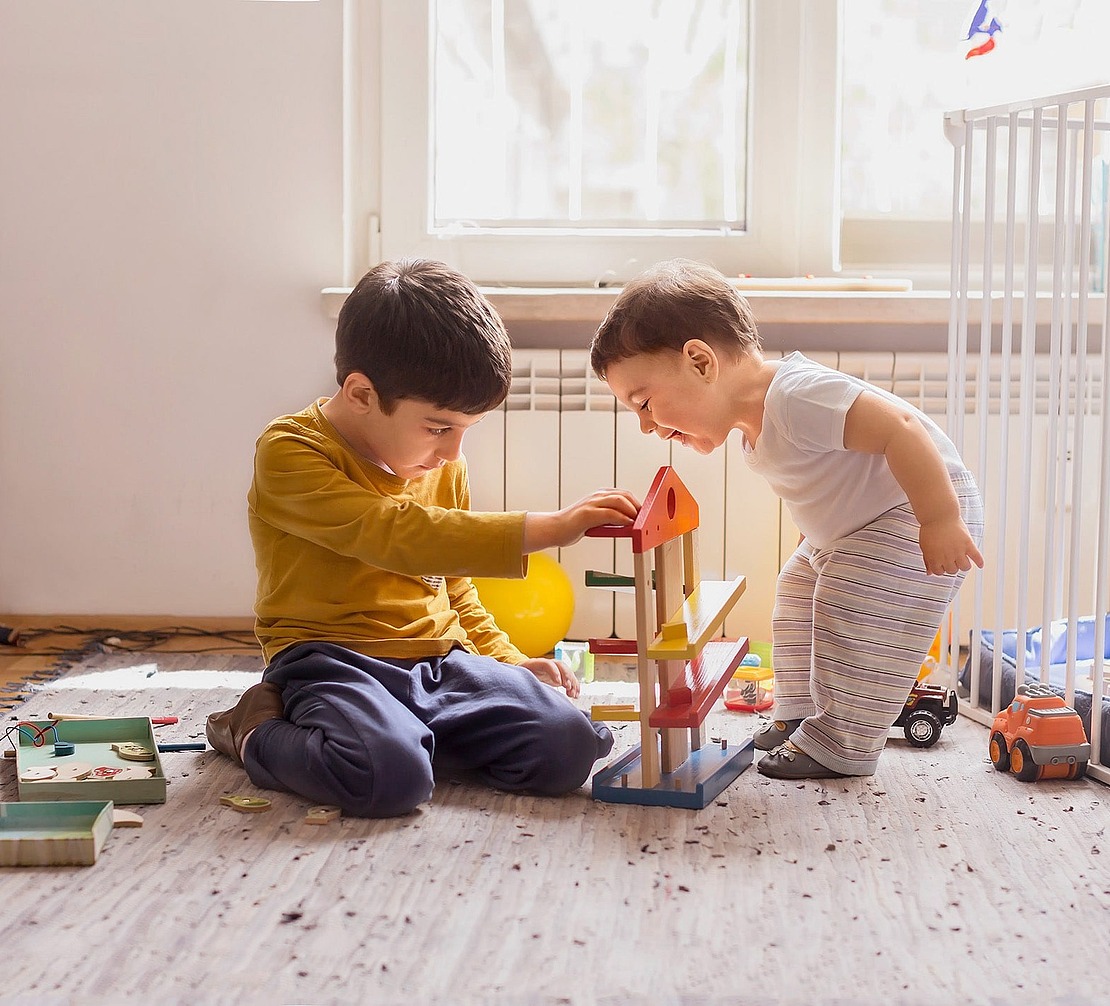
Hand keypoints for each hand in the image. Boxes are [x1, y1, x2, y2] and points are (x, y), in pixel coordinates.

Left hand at [519, 657, 579, 697]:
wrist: (522, 675)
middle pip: (560, 665)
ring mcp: (554, 669)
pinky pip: (569, 678)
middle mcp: (547, 664)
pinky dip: (574, 686)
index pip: (547, 664)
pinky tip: (575, 694)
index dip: (554, 672)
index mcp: (535, 664)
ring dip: (572, 682)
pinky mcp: (559, 676)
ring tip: (573, 694)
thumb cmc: (520, 678)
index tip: (558, 683)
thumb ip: (525, 683)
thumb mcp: (520, 679)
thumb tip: (529, 692)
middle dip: (566, 676)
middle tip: (568, 687)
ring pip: (567, 671)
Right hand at [522, 489, 639, 552]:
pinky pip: (610, 513)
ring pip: (619, 501)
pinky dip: (622, 518)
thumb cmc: (573, 525)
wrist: (554, 529)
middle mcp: (596, 496)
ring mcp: (592, 503)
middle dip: (637, 506)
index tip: (644, 514)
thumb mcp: (595, 519)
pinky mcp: (588, 513)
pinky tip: (627, 524)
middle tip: (645, 519)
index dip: (636, 503)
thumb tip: (627, 523)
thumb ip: (609, 519)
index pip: (623, 494)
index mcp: (599, 496)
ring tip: (638, 522)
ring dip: (632, 511)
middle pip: (624, 495)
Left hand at [919, 517, 983, 575]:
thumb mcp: (924, 546)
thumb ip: (927, 560)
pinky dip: (979, 562)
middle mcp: (947, 557)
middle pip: (952, 571)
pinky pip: (976, 556)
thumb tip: (929, 573)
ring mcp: (958, 550)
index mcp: (935, 558)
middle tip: (951, 559)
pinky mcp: (968, 543)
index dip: (940, 568)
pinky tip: (980, 564)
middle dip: (951, 566)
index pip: (939, 572)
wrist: (938, 515)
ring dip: (963, 565)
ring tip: (962, 560)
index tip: (941, 563)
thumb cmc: (929, 530)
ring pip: (965, 567)